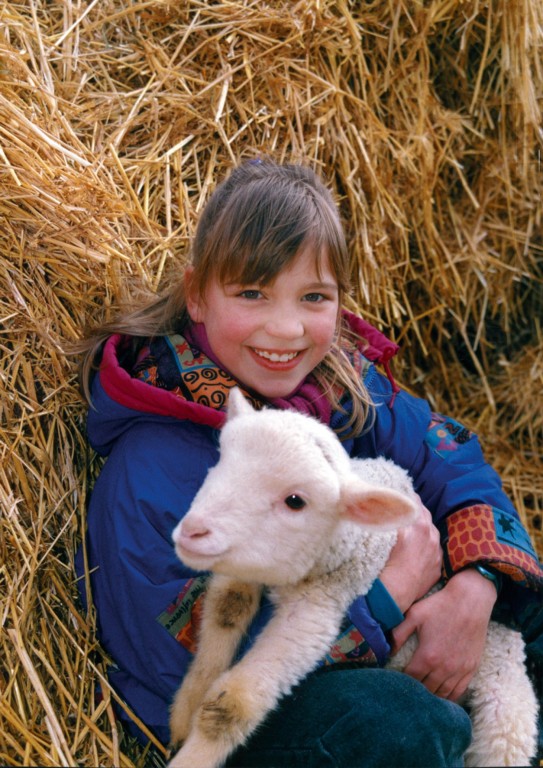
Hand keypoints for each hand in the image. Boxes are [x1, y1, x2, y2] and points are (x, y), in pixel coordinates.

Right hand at [379, 499, 441, 612]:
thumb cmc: (386, 560)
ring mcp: (436, 552)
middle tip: (406, 509)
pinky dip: (428, 546)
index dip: (407, 497)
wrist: (396, 590)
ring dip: (423, 528)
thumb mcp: (386, 532)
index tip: (402, 494)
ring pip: (432, 532)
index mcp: (419, 524)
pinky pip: (435, 551)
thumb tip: (391, 505)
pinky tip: (418, 550)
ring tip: (412, 530)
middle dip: (416, 511)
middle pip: (425, 515)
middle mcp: (431, 536)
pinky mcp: (437, 567)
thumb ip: (392, 516)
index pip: (415, 502)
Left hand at [391, 568, 497, 700]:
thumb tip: (388, 651)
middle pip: (426, 691)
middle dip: (415, 692)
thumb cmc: (440, 606)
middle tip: (406, 691)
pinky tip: (440, 696)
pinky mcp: (471, 669)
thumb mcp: (414, 614)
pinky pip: (458, 691)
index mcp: (427, 656)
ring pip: (442, 695)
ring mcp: (459, 670)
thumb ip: (398, 634)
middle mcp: (444, 668)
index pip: (410, 680)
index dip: (401, 683)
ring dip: (431, 697)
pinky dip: (448, 697)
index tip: (395, 682)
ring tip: (421, 696)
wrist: (470, 601)